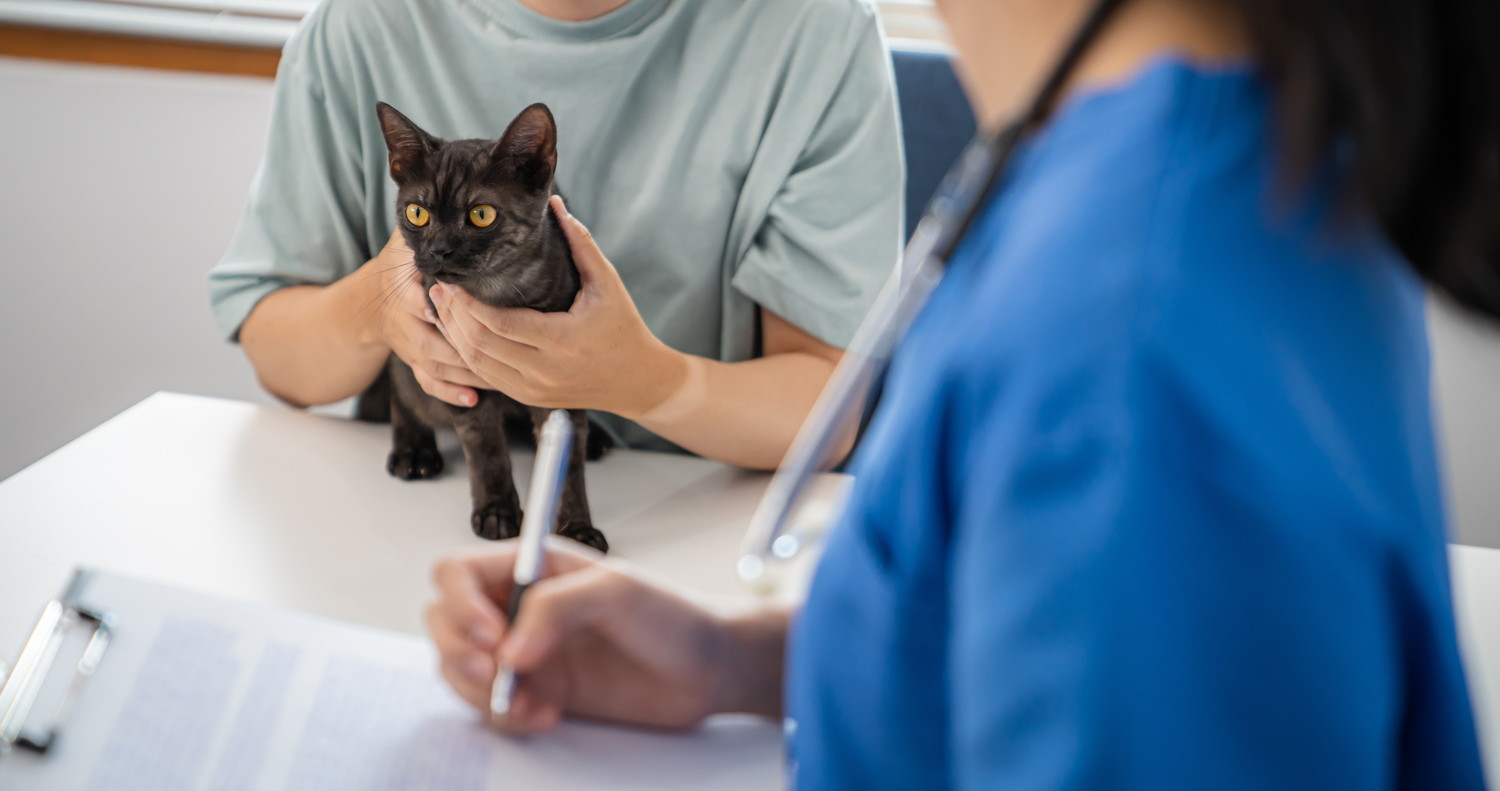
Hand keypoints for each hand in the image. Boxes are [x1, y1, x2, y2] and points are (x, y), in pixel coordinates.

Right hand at [364, 229, 487, 406]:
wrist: (366, 302)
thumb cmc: (397, 265)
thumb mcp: (404, 241)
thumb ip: (425, 224)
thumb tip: (449, 191)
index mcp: (403, 287)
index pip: (418, 299)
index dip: (436, 307)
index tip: (457, 312)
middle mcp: (405, 320)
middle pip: (431, 339)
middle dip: (461, 347)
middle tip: (497, 352)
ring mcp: (409, 344)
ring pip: (435, 364)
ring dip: (465, 373)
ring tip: (500, 377)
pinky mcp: (414, 361)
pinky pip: (429, 381)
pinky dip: (448, 393)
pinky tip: (473, 400)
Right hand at [425, 539, 784, 732]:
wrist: (708, 670)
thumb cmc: (672, 616)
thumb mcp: (616, 592)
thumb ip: (556, 608)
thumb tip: (509, 649)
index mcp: (532, 567)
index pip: (458, 572)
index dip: (459, 603)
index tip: (492, 634)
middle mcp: (520, 607)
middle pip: (444, 622)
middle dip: (459, 652)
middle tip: (496, 674)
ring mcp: (527, 652)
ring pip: (460, 669)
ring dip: (481, 692)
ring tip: (529, 701)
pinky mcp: (540, 691)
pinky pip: (493, 708)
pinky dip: (507, 717)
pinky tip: (546, 716)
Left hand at [429, 196, 686, 417]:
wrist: (638, 381)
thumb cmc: (624, 326)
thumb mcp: (608, 283)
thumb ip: (580, 243)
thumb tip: (555, 203)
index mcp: (564, 340)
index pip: (500, 324)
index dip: (468, 303)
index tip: (452, 280)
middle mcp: (545, 371)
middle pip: (481, 345)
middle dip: (453, 316)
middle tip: (439, 289)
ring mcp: (535, 390)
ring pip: (478, 365)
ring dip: (455, 336)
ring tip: (443, 308)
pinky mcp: (530, 399)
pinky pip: (487, 379)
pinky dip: (469, 356)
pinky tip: (460, 333)